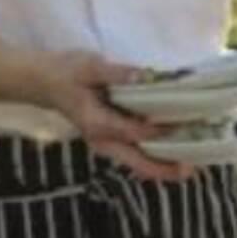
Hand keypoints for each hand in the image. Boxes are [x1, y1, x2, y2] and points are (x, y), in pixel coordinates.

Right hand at [29, 50, 186, 181]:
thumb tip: (144, 76)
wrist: (45, 82)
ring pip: (138, 162)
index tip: (184, 128)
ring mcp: (107, 143)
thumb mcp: (90, 67)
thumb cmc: (67, 73)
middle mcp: (103, 140)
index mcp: (97, 124)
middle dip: (163, 169)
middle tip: (190, 170)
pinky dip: (156, 156)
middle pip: (137, 162)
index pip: (133, 132)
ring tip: (191, 166)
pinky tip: (177, 152)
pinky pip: (136, 154)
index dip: (158, 132)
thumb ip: (117, 74)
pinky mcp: (112, 139)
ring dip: (162, 166)